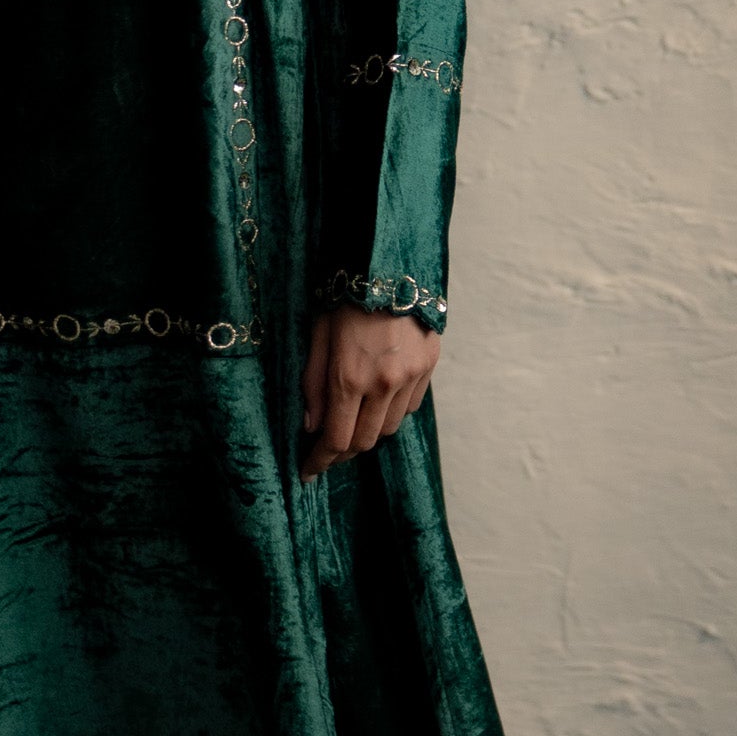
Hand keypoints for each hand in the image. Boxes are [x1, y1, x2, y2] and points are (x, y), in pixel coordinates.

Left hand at [301, 304, 439, 476]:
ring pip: (389, 428)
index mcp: (349, 377)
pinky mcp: (428, 366)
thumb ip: (314, 385)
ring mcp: (410, 376)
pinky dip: (392, 411)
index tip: (308, 471)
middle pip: (364, 441)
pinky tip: (379, 398)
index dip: (320, 461)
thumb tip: (312, 427)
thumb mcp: (316, 337)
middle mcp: (383, 383)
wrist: (389, 264)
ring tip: (353, 419)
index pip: (336, 439)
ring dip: (369, 431)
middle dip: (343, 451)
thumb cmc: (343, 298)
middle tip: (328, 449)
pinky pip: (409, 406)